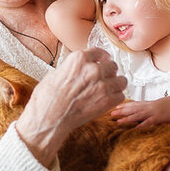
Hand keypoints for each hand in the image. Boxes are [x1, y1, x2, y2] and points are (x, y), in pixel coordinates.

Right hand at [14, 48, 126, 166]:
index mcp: (79, 59)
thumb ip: (73, 68)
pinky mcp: (108, 101)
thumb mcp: (56, 73)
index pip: (99, 52)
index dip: (102, 57)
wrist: (49, 118)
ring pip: (121, 80)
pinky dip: (115, 98)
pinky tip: (106, 100)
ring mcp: (102, 85)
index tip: (104, 60)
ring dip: (116, 84)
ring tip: (108, 90)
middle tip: (104, 79)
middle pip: (112, 65)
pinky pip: (121, 95)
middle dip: (108, 72)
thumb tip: (80, 68)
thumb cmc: (48, 98)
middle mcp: (93, 69)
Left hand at [111, 96, 169, 126]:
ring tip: (116, 121)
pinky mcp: (161, 118)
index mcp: (153, 103)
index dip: (125, 106)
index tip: (115, 107)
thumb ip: (158, 107)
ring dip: (126, 118)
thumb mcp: (166, 104)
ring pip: (138, 115)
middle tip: (110, 113)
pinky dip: (141, 125)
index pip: (136, 104)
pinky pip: (149, 122)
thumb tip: (152, 111)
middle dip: (121, 111)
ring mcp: (156, 111)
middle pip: (133, 108)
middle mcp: (152, 106)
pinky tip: (133, 129)